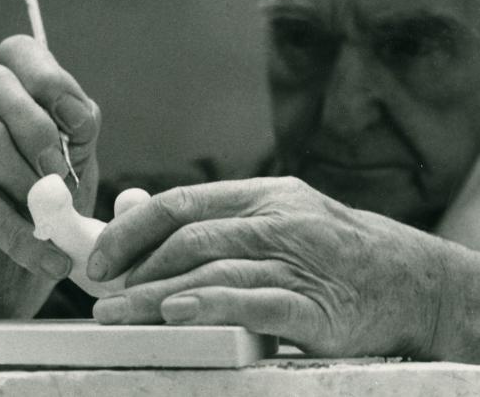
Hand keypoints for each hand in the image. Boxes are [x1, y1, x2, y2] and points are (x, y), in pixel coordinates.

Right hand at [0, 35, 100, 316]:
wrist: (10, 278)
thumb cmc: (48, 214)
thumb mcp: (75, 167)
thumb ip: (79, 134)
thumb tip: (79, 115)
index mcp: (15, 97)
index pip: (20, 53)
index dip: (51, 79)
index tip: (79, 125)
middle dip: (36, 125)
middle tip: (58, 172)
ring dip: (28, 182)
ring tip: (52, 219)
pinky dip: (19, 233)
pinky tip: (47, 257)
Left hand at [87, 177, 462, 358]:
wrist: (409, 281)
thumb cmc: (330, 251)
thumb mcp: (276, 219)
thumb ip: (212, 220)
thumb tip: (136, 212)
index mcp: (263, 196)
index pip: (182, 203)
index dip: (133, 229)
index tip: (100, 256)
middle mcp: (277, 220)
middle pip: (191, 238)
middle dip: (136, 265)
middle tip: (103, 293)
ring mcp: (298, 260)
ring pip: (214, 269)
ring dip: (157, 292)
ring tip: (120, 312)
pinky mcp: (316, 304)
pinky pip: (254, 301)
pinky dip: (209, 306)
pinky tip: (175, 313)